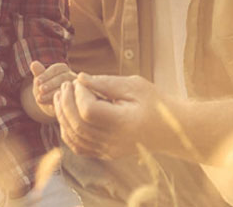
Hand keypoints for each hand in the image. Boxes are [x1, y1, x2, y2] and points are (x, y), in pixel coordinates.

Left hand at [30, 61, 75, 117]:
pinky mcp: (76, 100)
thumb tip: (33, 63)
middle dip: (50, 83)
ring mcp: (76, 88)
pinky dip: (58, 102)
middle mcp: (72, 77)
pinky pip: (69, 100)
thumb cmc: (45, 89)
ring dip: (52, 93)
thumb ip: (38, 72)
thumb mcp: (40, 81)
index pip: (56, 68)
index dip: (46, 75)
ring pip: (66, 89)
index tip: (37, 81)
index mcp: (63, 69)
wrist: (50, 106)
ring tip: (40, 98)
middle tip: (40, 89)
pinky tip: (48, 105)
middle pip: (63, 77)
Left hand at [54, 73, 175, 159]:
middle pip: (78, 126)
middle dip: (66, 103)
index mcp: (124, 123)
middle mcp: (114, 141)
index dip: (79, 94)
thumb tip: (80, 78)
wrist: (171, 128)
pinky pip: (79, 147)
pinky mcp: (106, 153)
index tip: (80, 81)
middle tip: (65, 85)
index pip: (89, 111)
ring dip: (63, 116)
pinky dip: (68, 132)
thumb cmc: (154, 102)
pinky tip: (66, 114)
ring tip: (61, 96)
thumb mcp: (134, 86)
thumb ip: (105, 83)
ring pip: (75, 138)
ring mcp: (109, 150)